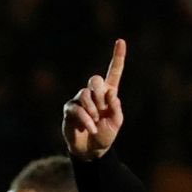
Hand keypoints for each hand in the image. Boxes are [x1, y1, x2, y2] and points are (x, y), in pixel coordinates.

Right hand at [62, 39, 125, 160]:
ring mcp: (80, 100)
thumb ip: (116, 108)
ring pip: (85, 94)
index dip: (117, 57)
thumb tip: (111, 94)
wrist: (92, 150)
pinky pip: (77, 108)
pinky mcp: (70, 109)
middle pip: (95, 80)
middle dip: (99, 95)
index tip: (121, 41)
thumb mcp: (116, 123)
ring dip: (92, 110)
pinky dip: (86, 119)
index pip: (114, 72)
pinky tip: (90, 128)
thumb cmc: (105, 135)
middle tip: (101, 110)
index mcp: (108, 94)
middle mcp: (94, 93)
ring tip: (95, 121)